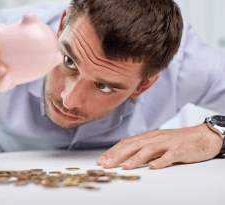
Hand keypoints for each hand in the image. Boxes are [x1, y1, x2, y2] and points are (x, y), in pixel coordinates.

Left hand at [96, 123, 222, 169]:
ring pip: (148, 150)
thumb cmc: (176, 141)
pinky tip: (153, 167)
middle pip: (132, 146)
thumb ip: (141, 148)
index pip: (125, 143)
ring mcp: (167, 143)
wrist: (201, 136)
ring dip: (136, 159)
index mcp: (147, 137)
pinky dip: (161, 161)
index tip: (101, 161)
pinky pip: (170, 156)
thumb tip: (123, 156)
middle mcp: (154, 138)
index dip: (112, 152)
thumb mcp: (156, 142)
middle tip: (106, 165)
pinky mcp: (180, 149)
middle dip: (117, 155)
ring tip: (125, 167)